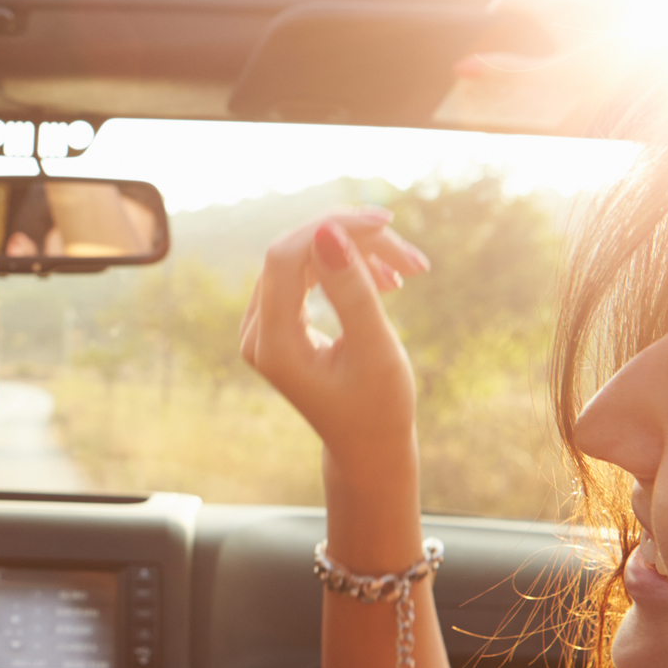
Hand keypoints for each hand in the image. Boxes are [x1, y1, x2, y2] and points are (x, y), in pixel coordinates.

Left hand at [239, 209, 429, 475]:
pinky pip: (307, 274)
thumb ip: (351, 290)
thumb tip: (327, 231)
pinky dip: (346, 269)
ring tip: (406, 273)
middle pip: (296, 254)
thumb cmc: (378, 406)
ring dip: (357, 255)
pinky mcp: (278, 322)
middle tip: (411, 257)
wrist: (367, 444)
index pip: (285, 257)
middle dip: (353, 242)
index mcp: (273, 345)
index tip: (385, 223)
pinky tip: (386, 281)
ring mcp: (262, 327)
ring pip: (305, 260)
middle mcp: (256, 333)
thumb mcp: (374, 349)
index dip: (333, 229)